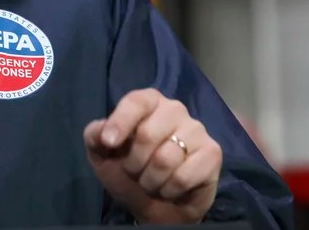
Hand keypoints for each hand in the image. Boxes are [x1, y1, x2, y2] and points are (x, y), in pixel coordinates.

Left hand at [84, 88, 222, 223]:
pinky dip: (170, 189)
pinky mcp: (212, 153)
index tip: (108, 143)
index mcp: (149, 102)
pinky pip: (184, 176)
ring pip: (166, 158)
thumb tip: (100, 131)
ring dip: (151, 180)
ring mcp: (196, 130)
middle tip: (134, 172)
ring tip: (151, 182)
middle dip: (133, 162)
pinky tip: (170, 188)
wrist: (156, 206)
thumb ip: (95, 136)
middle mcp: (175, 109)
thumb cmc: (128, 174)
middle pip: (147, 133)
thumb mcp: (102, 154)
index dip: (120, 122)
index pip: (136, 101)